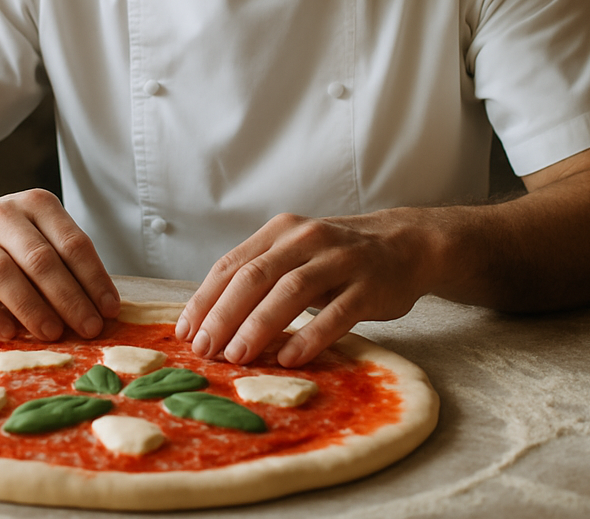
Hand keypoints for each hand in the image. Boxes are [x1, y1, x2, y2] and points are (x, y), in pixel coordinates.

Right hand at [0, 188, 120, 342]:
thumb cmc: (10, 240)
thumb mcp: (42, 236)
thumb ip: (67, 264)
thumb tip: (100, 308)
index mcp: (37, 204)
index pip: (73, 242)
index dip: (94, 278)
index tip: (109, 310)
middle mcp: (4, 215)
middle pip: (40, 259)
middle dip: (69, 297)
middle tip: (88, 328)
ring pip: (2, 273)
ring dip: (32, 307)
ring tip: (53, 333)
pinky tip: (8, 333)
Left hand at [175, 211, 434, 367]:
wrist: (402, 245)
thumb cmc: (334, 258)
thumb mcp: (294, 254)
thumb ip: (258, 277)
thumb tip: (208, 321)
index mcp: (280, 231)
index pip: (233, 264)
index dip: (206, 299)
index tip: (186, 333)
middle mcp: (306, 239)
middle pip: (256, 276)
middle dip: (224, 314)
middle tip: (205, 349)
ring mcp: (340, 260)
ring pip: (292, 290)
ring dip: (260, 324)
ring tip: (237, 356)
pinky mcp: (369, 286)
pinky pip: (337, 312)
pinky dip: (311, 335)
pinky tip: (290, 358)